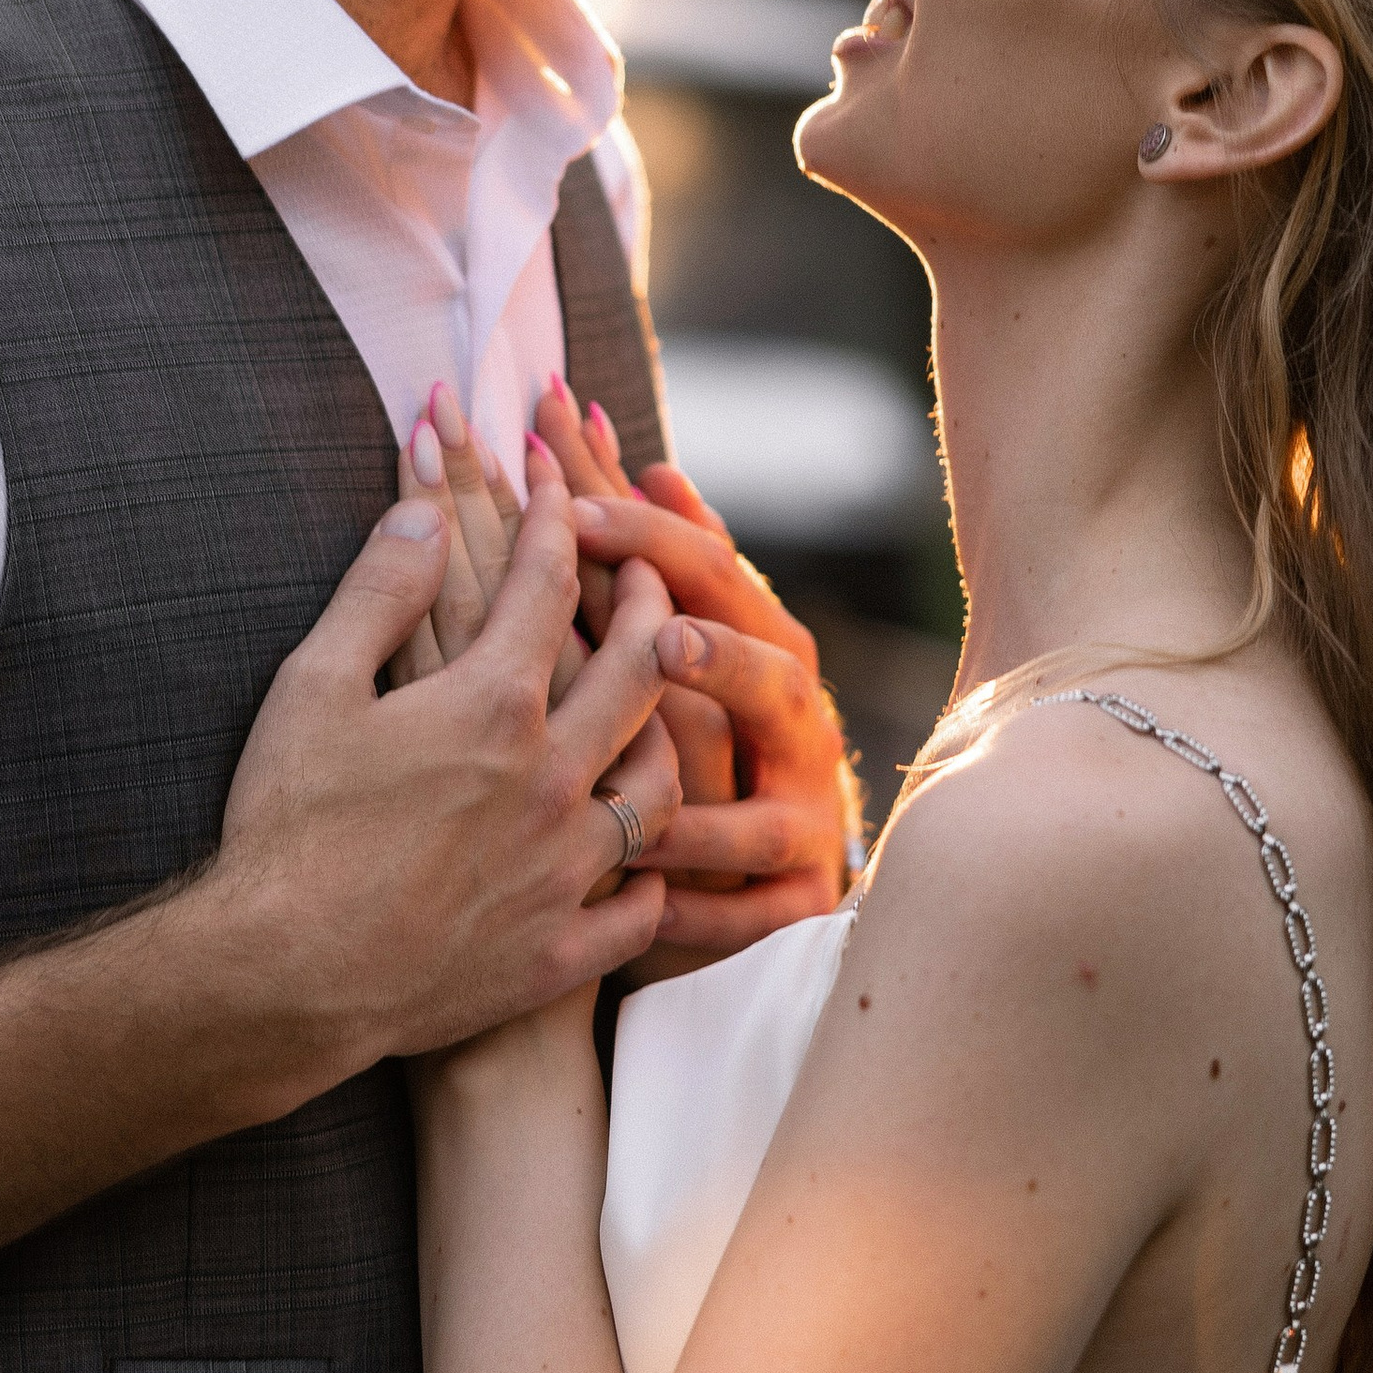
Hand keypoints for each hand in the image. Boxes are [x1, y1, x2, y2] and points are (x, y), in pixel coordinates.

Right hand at [217, 487, 681, 1063]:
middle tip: (651, 568)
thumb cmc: (288, 827)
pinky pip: (639, 908)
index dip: (552, 522)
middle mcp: (552, 780)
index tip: (554, 486)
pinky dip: (648, 876)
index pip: (548, 587)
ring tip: (660, 712)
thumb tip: (425, 513)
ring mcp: (564, 870)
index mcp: (494, 706)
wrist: (283, 978)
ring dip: (668, 734)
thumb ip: (379, 592)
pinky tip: (642, 862)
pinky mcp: (556, 950)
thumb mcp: (313, 687)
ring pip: (659, 786)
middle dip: (650, 603)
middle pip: (639, 671)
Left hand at [561, 486, 861, 963]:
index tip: (571, 501)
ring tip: (649, 801)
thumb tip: (642, 458)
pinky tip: (646, 900)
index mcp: (761, 646)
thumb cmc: (699, 731)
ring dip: (703, 805)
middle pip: (769, 678)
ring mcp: (801, 820)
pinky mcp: (791, 906)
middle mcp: (795, 727)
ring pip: (766, 808)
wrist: (745, 875)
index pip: (710, 575)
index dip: (646, 536)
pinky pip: (751, 915)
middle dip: (717, 652)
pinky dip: (701, 910)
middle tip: (660, 636)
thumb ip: (663, 556)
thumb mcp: (686, 639)